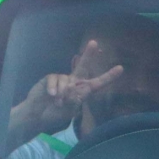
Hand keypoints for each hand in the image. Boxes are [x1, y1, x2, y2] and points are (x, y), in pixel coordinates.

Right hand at [7, 63, 126, 141]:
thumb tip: (70, 87)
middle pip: (83, 66)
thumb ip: (72, 101)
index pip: (98, 83)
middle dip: (88, 54)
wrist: (37, 116)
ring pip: (65, 80)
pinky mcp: (50, 79)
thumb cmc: (55, 115)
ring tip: (56, 102)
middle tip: (94, 42)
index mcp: (82, 92)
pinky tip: (50, 95)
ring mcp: (62, 79)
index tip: (120, 68)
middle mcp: (74, 83)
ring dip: (60, 93)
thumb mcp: (68, 112)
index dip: (109, 76)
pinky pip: (54, 79)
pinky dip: (53, 88)